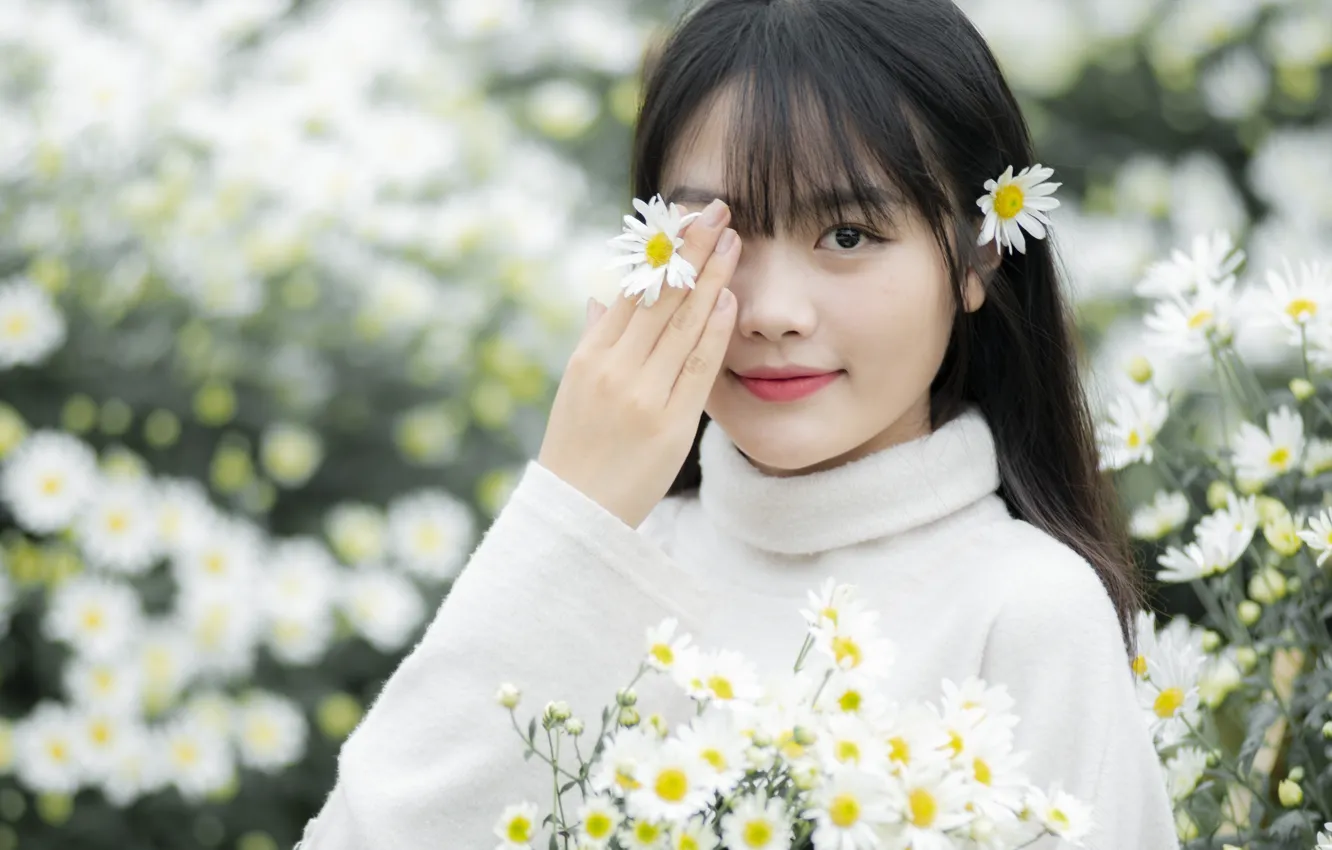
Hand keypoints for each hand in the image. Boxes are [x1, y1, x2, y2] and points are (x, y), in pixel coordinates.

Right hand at [537, 198, 739, 527]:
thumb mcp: (576, 390)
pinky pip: (697, 367)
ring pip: (682, 323)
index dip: (659, 252)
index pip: (630, 291)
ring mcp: (642, 394)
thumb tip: (600, 299)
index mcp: (591, 356)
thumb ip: (594, 341)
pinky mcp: (670, 422)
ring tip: (732, 238)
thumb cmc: (578, 450)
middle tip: (717, 209)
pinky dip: (714, 329)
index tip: (681, 218)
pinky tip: (730, 297)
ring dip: (709, 277)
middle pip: (659, 297)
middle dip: (689, 249)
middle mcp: (614, 368)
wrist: (577, 512)